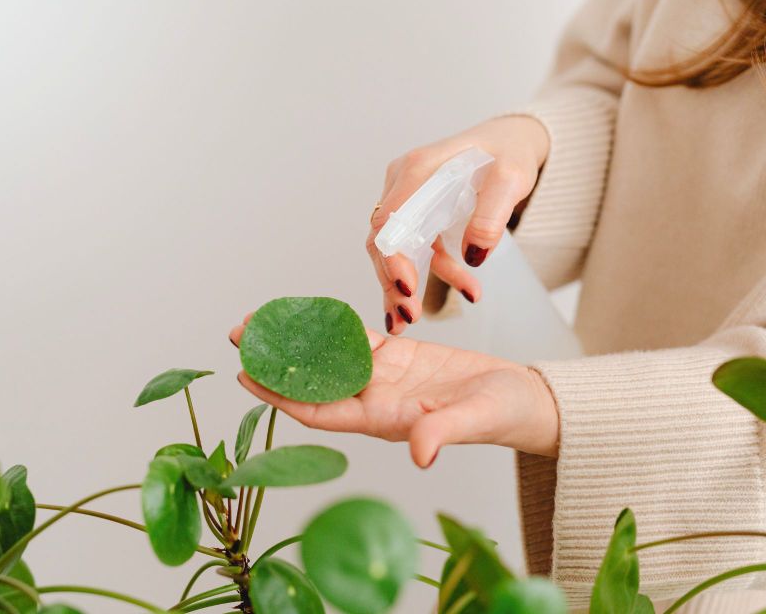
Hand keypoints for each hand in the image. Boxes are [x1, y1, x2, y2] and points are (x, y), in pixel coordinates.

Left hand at [229, 319, 558, 467]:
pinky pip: (356, 338)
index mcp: (383, 420)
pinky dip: (331, 325)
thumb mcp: (474, 420)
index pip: (319, 410)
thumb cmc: (503, 415)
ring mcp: (385, 378)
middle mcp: (375, 400)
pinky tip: (307, 312)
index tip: (246, 378)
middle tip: (240, 336)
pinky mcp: (401, 357)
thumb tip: (420, 453)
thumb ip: (445, 432)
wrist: (525, 400)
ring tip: (262, 320)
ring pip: (329, 356)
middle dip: (276, 362)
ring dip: (297, 341)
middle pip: (313, 381)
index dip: (280, 396)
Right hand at [368, 115, 548, 334]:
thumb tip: (474, 255)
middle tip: (408, 317)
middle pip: (383, 238)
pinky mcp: (417, 213)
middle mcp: (404, 182)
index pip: (390, 218)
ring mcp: (408, 197)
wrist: (511, 142)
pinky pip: (415, 250)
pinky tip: (451, 295)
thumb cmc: (509, 152)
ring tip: (414, 319)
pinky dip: (428, 275)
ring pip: (394, 249)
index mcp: (419, 168)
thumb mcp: (512, 178)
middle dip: (392, 280)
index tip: (407, 288)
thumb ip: (492, 213)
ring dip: (404, 285)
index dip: (392, 256)